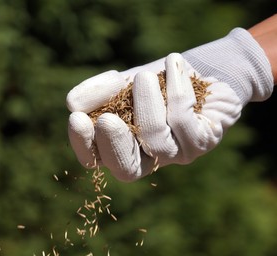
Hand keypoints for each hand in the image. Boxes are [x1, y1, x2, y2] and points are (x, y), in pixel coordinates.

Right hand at [66, 28, 273, 181]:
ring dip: (147, 104)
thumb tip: (72, 103)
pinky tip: (173, 64)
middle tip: (106, 120)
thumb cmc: (160, 82)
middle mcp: (151, 157)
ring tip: (144, 75)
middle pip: (128, 170)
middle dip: (114, 145)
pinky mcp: (202, 141)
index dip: (85, 145)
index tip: (76, 119)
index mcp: (126, 147)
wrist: (204, 70)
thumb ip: (99, 93)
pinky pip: (182, 121)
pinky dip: (174, 89)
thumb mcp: (124, 82)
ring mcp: (178, 153)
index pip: (98, 160)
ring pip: (156, 141)